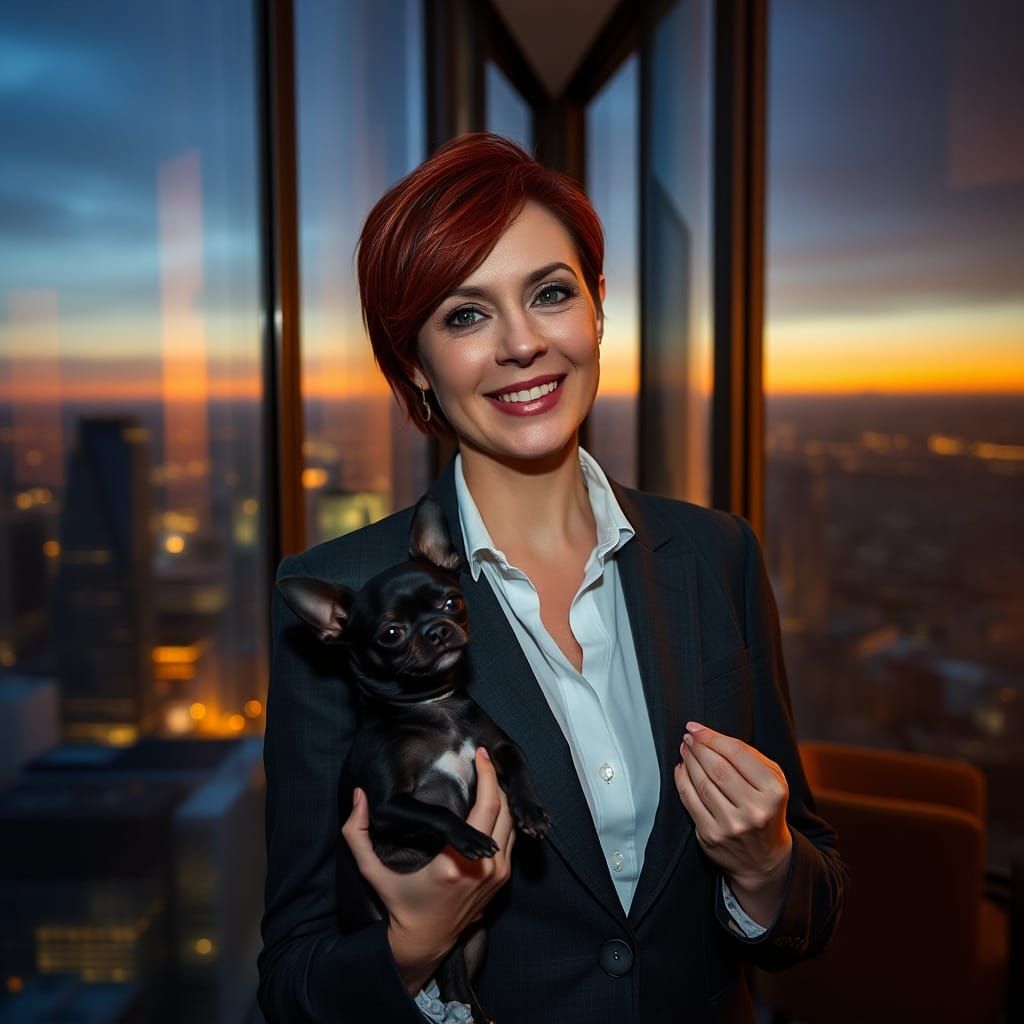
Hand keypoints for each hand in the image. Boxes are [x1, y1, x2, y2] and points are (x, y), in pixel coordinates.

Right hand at [341, 747, 514, 993]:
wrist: (424, 942)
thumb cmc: (399, 903)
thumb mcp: (371, 871)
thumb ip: (356, 834)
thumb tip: (358, 795)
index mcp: (455, 861)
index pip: (485, 805)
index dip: (487, 774)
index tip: (481, 753)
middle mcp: (485, 868)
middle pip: (505, 809)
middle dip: (498, 778)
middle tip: (486, 758)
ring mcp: (498, 876)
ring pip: (513, 823)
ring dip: (503, 797)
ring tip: (490, 775)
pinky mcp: (503, 881)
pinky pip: (512, 839)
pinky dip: (506, 817)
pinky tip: (493, 802)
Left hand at [674, 721, 792, 925]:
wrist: (764, 860)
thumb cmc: (767, 810)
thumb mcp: (773, 782)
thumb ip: (751, 757)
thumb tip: (712, 737)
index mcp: (773, 791)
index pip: (738, 754)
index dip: (712, 737)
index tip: (696, 728)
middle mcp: (754, 810)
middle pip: (717, 768)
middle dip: (698, 747)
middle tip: (689, 737)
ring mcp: (731, 825)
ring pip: (701, 783)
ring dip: (688, 761)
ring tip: (685, 749)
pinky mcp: (711, 836)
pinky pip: (690, 801)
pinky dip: (681, 781)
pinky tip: (681, 769)